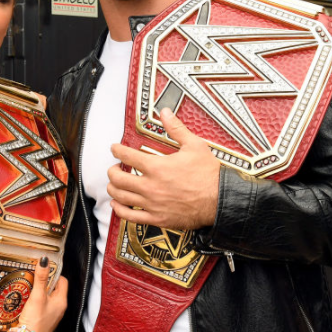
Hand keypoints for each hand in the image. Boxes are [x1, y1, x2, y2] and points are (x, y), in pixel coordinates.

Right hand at [17, 257, 67, 331]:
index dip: (54, 274)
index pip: (62, 281)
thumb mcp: (37, 296)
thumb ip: (41, 278)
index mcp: (62, 301)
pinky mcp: (43, 320)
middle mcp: (59, 308)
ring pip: (47, 298)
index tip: (44, 269)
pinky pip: (41, 306)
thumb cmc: (35, 320)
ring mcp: (51, 315)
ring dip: (39, 292)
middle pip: (54, 289)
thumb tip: (45, 261)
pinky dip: (35, 301)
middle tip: (34, 277)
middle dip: (44, 282)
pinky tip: (26, 300)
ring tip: (29, 286)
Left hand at [107, 108, 219, 229]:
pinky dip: (120, 210)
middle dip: (112, 171)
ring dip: (113, 189)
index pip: (128, 156)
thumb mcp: (194, 145)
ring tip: (113, 185)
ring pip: (121, 196)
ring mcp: (152, 203)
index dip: (117, 150)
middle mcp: (150, 186)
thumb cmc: (209, 175)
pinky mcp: (157, 217)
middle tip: (113, 168)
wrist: (220, 200)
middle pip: (119, 178)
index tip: (115, 148)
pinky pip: (131, 216)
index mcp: (157, 167)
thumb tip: (166, 113)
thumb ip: (176, 128)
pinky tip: (117, 205)